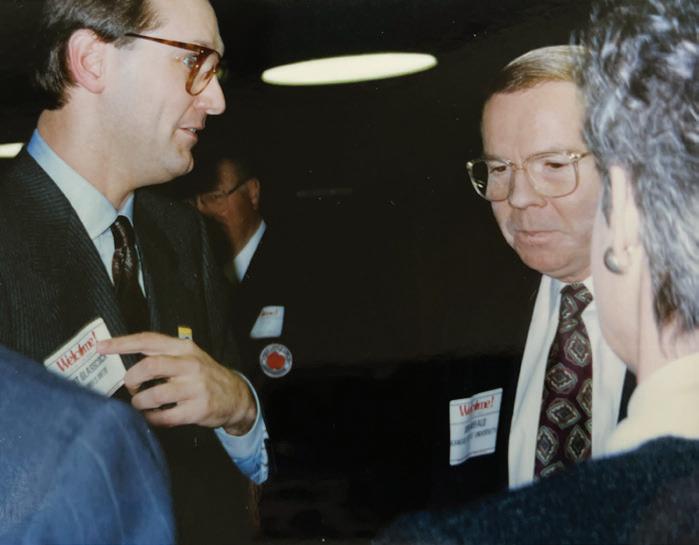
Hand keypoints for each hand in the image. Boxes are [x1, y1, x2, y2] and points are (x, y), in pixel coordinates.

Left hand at [97, 332, 255, 434]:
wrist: (236, 396)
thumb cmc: (204, 376)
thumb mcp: (189, 357)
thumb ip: (162, 355)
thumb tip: (125, 358)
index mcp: (184, 348)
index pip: (149, 341)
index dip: (122, 343)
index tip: (100, 347)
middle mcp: (190, 365)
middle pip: (149, 366)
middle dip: (132, 379)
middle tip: (131, 387)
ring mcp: (195, 388)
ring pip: (154, 395)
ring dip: (140, 403)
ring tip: (142, 404)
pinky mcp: (197, 410)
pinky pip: (164, 417)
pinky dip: (152, 419)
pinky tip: (153, 417)